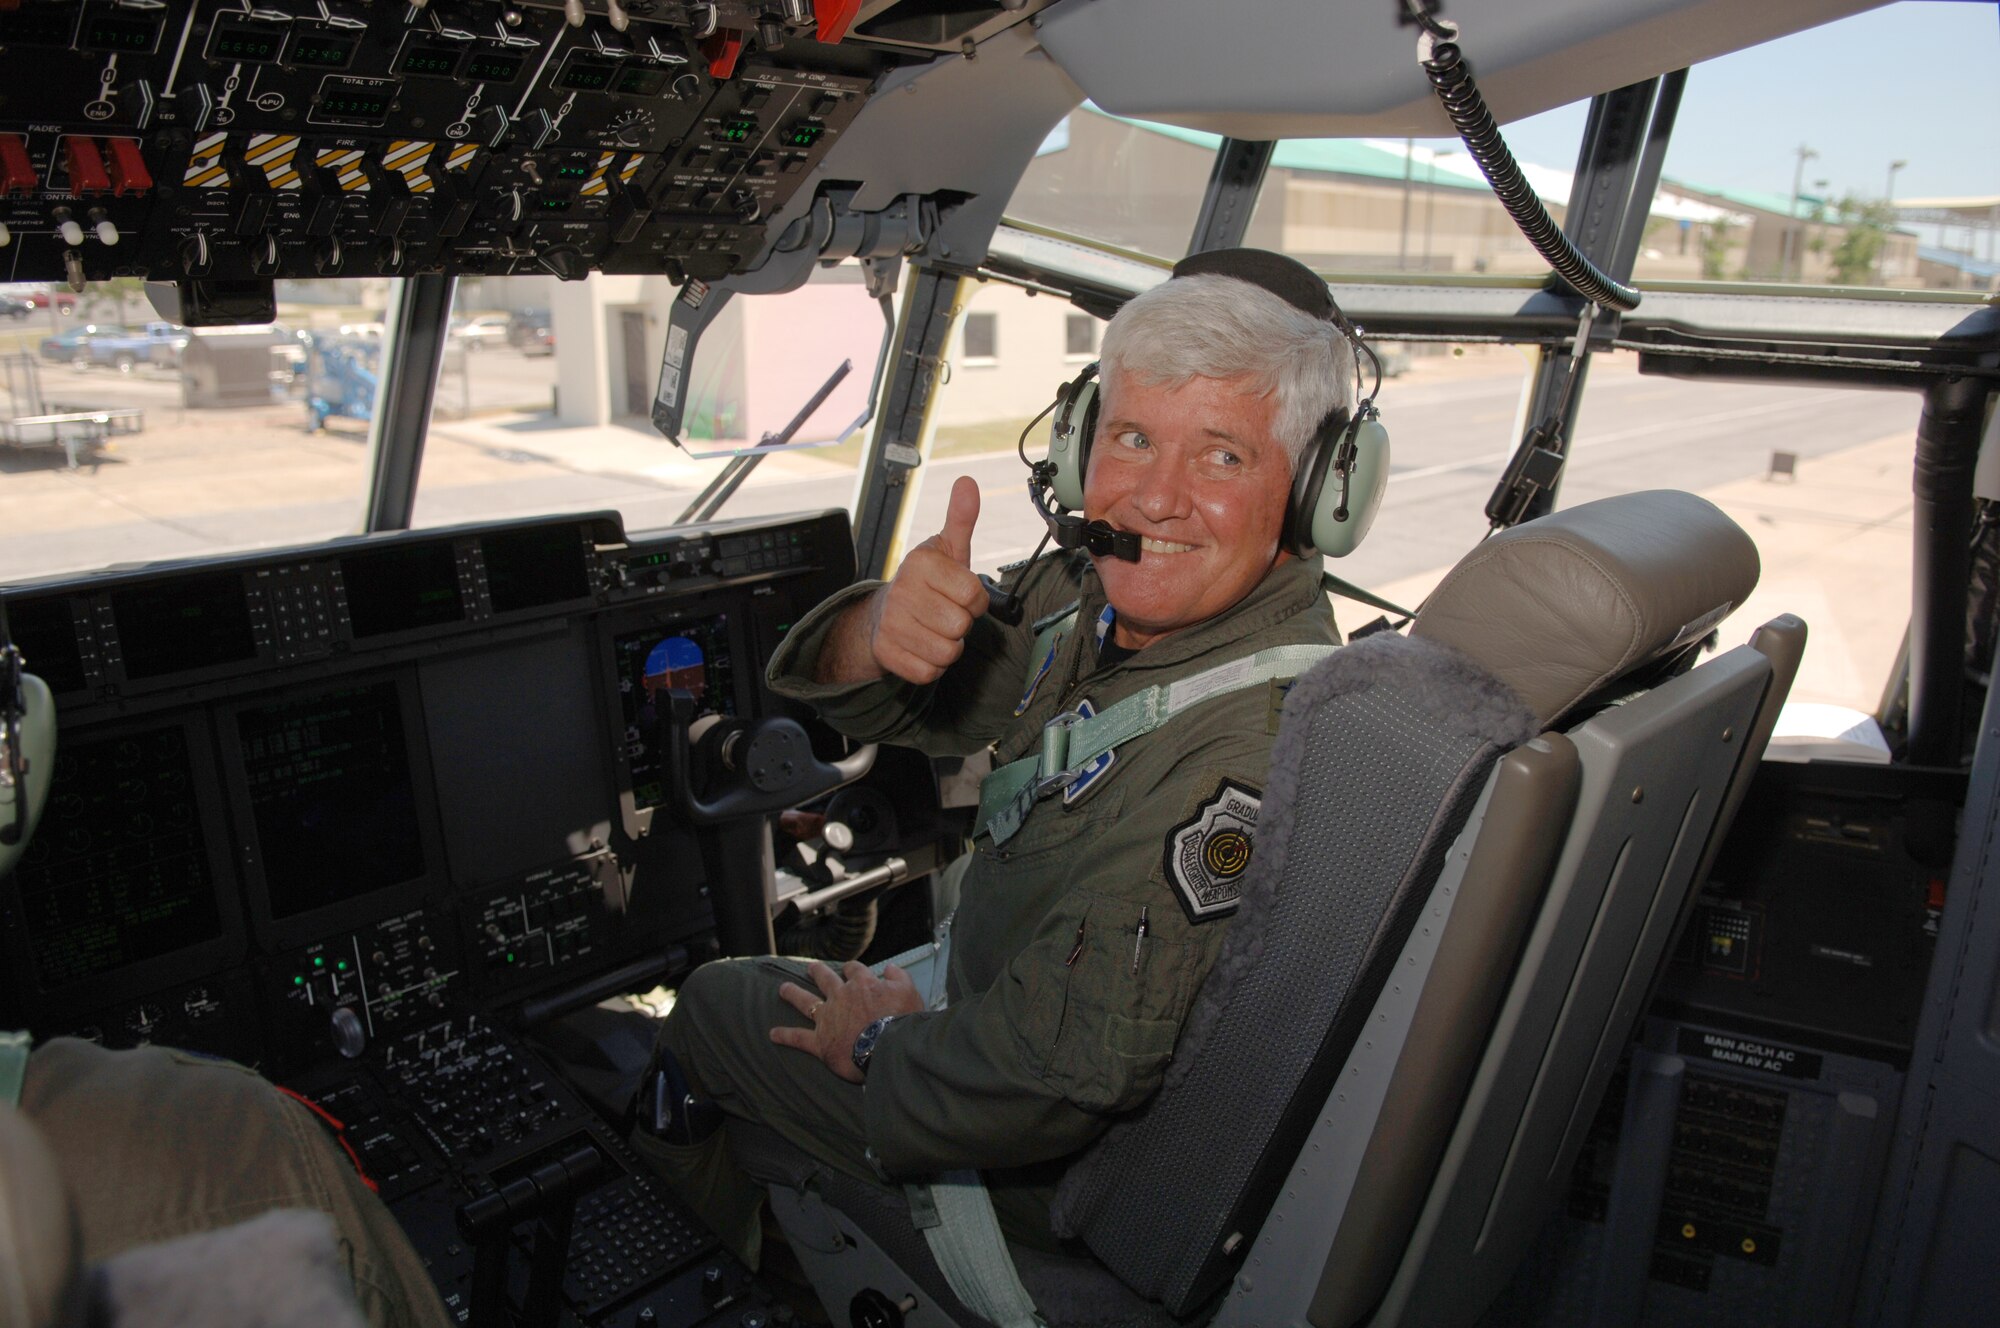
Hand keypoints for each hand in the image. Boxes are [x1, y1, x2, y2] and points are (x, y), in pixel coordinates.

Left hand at [772, 959, 924, 1083]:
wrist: (886, 1047)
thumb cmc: (901, 1021)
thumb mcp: (909, 991)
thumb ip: (899, 977)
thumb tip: (891, 968)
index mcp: (862, 984)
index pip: (854, 970)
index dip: (852, 969)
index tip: (852, 970)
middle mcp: (840, 997)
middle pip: (825, 979)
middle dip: (817, 972)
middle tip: (811, 969)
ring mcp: (827, 1018)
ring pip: (805, 1002)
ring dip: (793, 994)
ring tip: (783, 989)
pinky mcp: (820, 1041)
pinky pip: (798, 1037)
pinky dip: (785, 1035)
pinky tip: (773, 1033)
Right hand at [867, 476, 989, 683]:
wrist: (882, 614)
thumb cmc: (925, 582)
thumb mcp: (946, 548)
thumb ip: (961, 518)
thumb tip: (968, 483)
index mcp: (921, 564)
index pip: (974, 594)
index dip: (974, 600)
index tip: (958, 593)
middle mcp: (903, 592)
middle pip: (961, 626)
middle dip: (960, 624)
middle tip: (944, 612)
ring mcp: (892, 624)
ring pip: (947, 652)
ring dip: (947, 646)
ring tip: (933, 629)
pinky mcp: (887, 653)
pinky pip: (929, 672)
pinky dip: (931, 665)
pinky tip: (921, 646)